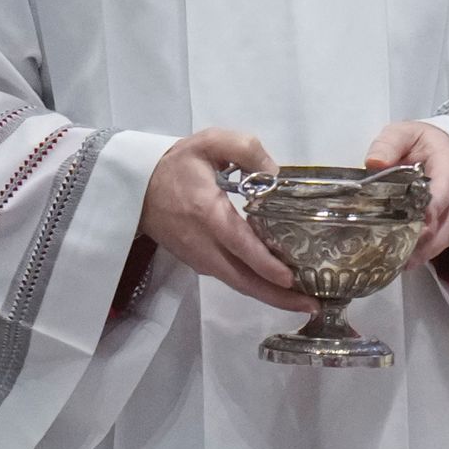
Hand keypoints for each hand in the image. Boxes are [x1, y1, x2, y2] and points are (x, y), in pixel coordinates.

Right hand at [138, 127, 305, 309]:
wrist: (135, 186)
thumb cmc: (177, 165)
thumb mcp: (209, 142)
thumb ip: (245, 149)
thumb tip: (275, 173)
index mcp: (208, 213)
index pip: (239, 244)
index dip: (264, 264)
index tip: (290, 278)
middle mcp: (203, 243)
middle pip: (242, 279)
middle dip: (278, 296)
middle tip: (313, 306)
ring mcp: (199, 258)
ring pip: (238, 284)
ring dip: (271, 296)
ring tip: (304, 302)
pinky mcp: (198, 263)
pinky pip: (231, 278)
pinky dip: (256, 286)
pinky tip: (279, 286)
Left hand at [363, 119, 448, 266]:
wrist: (438, 144)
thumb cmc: (418, 140)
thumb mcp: (402, 132)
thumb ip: (388, 144)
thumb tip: (375, 163)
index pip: (444, 190)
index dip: (433, 209)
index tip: (418, 224)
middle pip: (448, 221)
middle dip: (428, 240)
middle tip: (404, 253)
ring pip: (447, 234)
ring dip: (427, 251)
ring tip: (404, 264)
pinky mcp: (448, 218)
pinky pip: (442, 238)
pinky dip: (427, 252)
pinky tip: (408, 262)